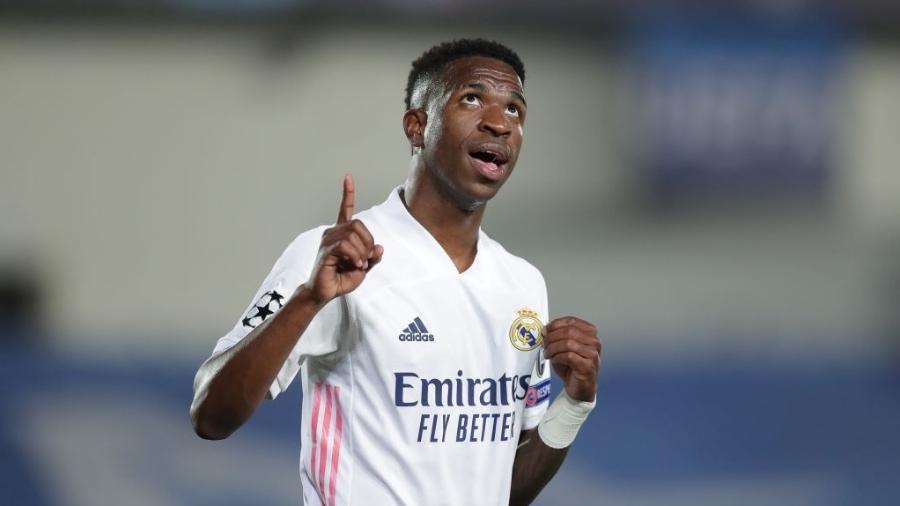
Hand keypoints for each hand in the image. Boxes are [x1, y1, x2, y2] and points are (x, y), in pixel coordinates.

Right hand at [307, 174, 383, 304]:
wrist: (325, 292)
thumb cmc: (341, 278)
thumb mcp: (363, 267)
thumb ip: (372, 257)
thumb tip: (379, 247)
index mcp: (341, 233)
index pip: (345, 209)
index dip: (348, 194)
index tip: (348, 177)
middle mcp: (332, 233)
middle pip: (358, 224)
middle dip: (368, 242)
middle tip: (367, 259)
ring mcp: (327, 240)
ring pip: (352, 235)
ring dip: (361, 251)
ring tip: (359, 264)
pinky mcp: (326, 250)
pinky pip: (345, 246)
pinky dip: (354, 255)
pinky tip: (355, 264)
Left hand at [544, 317, 600, 401]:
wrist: (580, 387)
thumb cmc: (572, 366)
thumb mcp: (564, 347)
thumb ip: (558, 336)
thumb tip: (545, 329)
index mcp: (590, 333)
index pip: (572, 321)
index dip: (556, 324)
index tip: (545, 330)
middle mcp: (594, 342)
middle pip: (569, 331)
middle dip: (552, 336)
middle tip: (544, 343)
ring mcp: (593, 354)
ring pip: (568, 343)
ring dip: (553, 348)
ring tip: (547, 353)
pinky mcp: (588, 366)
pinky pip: (569, 356)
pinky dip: (557, 357)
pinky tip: (553, 360)